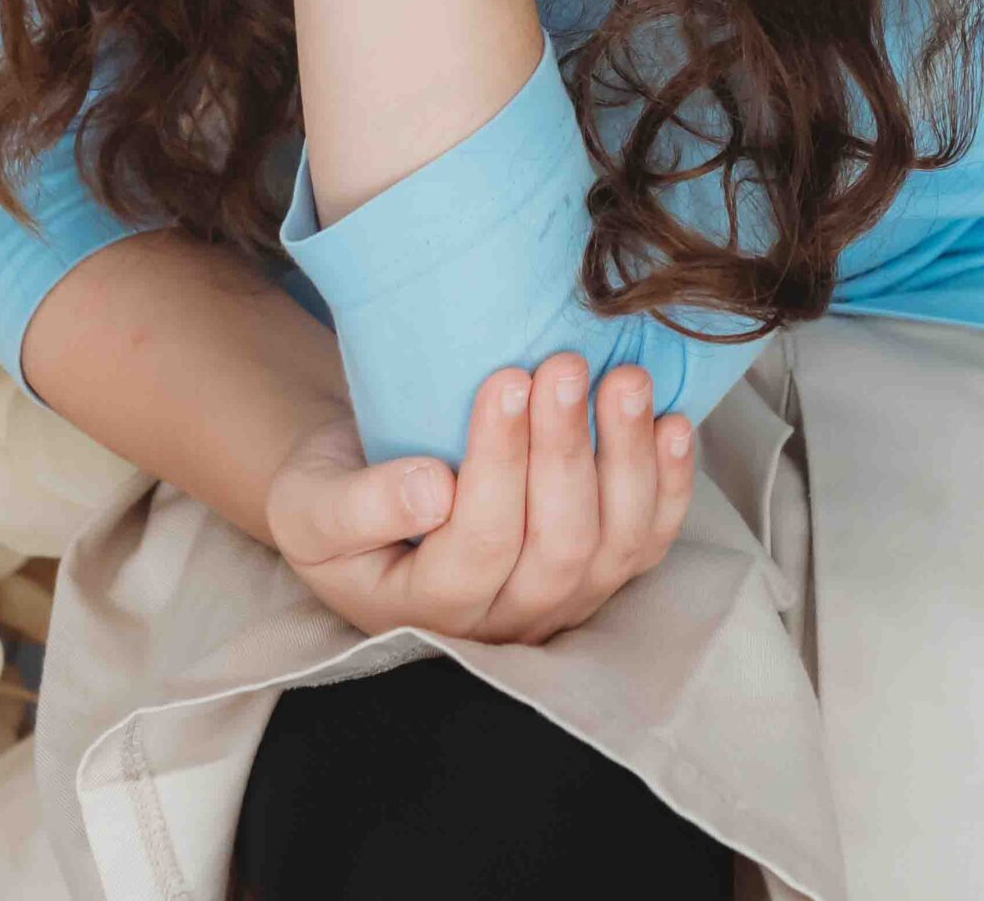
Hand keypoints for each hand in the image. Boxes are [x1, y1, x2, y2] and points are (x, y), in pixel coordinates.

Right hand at [264, 354, 694, 646]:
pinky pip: (647, 540)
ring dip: (628, 460)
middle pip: (558, 546)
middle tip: (565, 365)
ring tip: (624, 379)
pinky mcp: (599, 572)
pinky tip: (673, 423)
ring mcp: (560, 600)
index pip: (481, 543)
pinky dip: (669, 485)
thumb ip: (359, 507)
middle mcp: (505, 618)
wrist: (364, 502)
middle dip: (566, 451)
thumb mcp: (310, 506)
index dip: (502, 463)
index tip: (508, 379)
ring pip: (615, 547)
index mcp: (429, 607)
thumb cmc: (333, 499)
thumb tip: (432, 492)